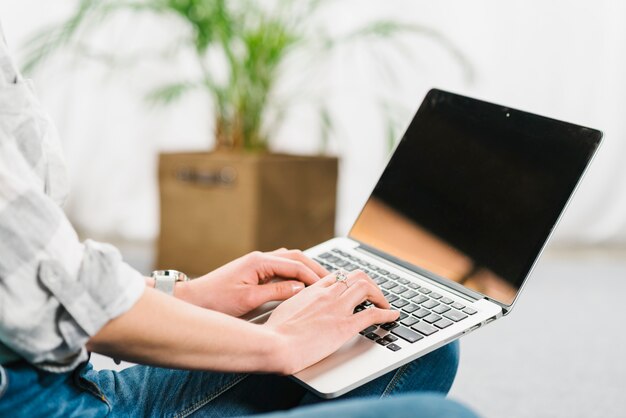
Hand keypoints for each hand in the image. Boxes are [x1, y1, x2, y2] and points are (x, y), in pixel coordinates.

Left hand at [177, 249, 328, 316]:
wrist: (194, 299)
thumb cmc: (216, 300)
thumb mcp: (249, 299)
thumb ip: (277, 291)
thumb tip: (300, 286)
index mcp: (259, 261)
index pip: (295, 265)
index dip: (313, 275)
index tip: (327, 285)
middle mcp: (259, 258)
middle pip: (295, 257)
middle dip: (314, 267)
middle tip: (331, 279)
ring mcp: (256, 263)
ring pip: (289, 260)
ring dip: (305, 268)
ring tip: (320, 279)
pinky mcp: (254, 270)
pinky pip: (280, 267)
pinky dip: (295, 272)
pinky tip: (301, 281)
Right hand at [264, 269, 399, 373]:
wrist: (275, 344)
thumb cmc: (274, 333)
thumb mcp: (282, 311)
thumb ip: (294, 306)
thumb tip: (295, 311)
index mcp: (311, 291)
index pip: (336, 277)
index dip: (349, 282)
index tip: (354, 289)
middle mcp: (326, 295)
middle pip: (354, 277)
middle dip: (368, 284)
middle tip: (374, 295)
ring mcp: (337, 309)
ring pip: (366, 288)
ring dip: (380, 295)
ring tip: (385, 304)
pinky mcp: (344, 326)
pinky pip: (372, 314)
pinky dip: (386, 313)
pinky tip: (392, 316)